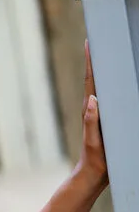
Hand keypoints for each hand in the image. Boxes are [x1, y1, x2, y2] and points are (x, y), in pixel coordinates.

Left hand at [76, 40, 108, 190]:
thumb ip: (91, 121)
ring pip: (107, 86)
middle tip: (102, 38)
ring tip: (111, 52)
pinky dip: (116, 86)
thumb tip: (92, 99)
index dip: (90, 61)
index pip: (91, 80)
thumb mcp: (93, 140)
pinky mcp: (110, 119)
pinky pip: (115, 98)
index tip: (90, 42)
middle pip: (98, 78)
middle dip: (99, 59)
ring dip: (108, 69)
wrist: (95, 173)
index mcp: (91, 108)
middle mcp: (97, 107)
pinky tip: (122, 80)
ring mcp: (104, 112)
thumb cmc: (94, 158)